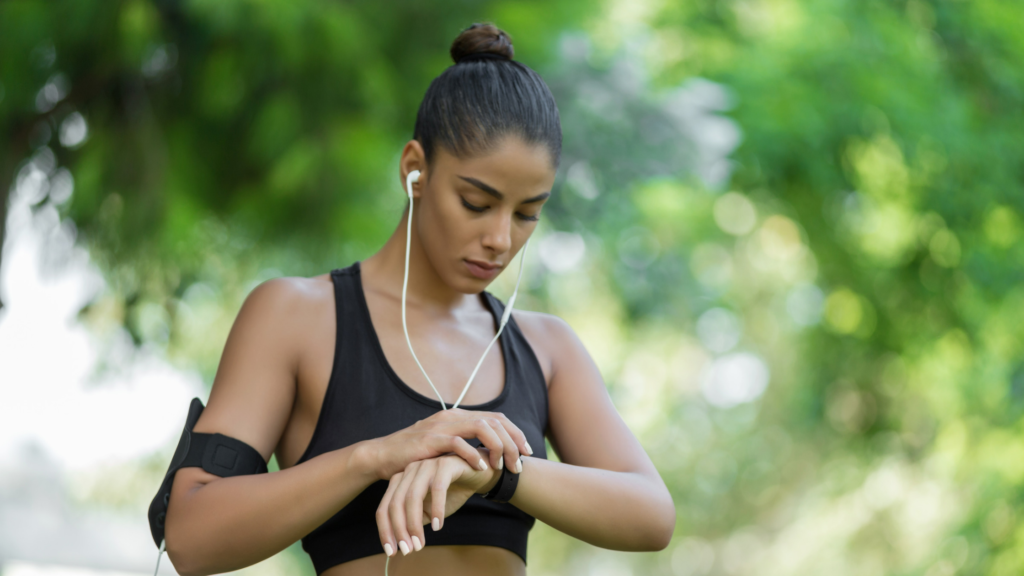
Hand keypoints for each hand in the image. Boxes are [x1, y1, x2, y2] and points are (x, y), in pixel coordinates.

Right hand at [359, 408, 531, 480]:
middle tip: (520, 464)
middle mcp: (453, 416)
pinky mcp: (429, 440)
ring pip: (480, 427)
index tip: (527, 451)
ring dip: (497, 447)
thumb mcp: (445, 446)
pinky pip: (457, 443)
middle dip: (513, 442)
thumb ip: (466, 443)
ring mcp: (441, 426)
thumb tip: (493, 453)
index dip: (516, 433)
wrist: (382, 456)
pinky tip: (482, 467)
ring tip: (504, 467)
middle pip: (494, 421)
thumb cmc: (416, 455)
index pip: (496, 418)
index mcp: (459, 416)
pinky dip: (473, 454)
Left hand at [375, 448, 503, 555]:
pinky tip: (439, 525)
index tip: (391, 552)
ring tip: (420, 542)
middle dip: (400, 530)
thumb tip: (401, 542)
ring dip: (415, 523)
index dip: (386, 531)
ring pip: (413, 496)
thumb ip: (415, 520)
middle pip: (396, 503)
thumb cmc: (451, 491)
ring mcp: (427, 465)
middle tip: (408, 550)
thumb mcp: (429, 510)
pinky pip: (437, 488)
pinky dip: (437, 509)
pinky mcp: (445, 464)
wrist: (478, 473)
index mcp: (402, 480)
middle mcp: (410, 470)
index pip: (385, 507)